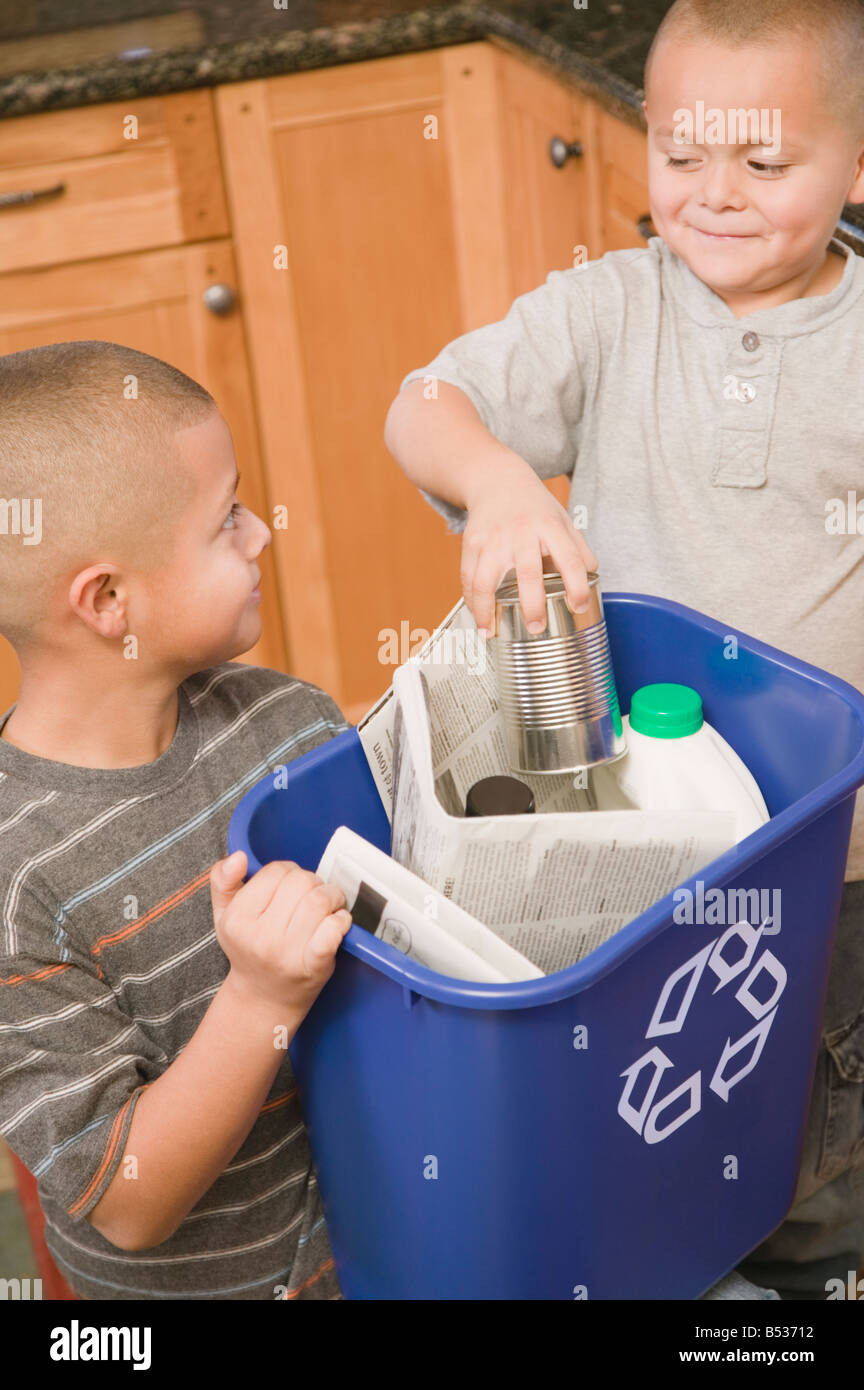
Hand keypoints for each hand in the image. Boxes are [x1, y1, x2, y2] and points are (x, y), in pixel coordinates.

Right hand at [209, 851, 351, 1014]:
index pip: (276, 871)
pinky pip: (333, 930)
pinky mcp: (313, 966)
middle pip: (301, 882)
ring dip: (331, 897)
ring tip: (328, 906)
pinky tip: (338, 922)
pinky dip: (341, 920)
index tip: (290, 886)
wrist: (264, 997)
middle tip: (312, 895)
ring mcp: (288, 953)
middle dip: (312, 882)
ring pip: (320, 900)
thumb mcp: (224, 915)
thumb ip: (223, 881)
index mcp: (238, 920)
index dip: (288, 872)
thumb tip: (238, 857)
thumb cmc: (248, 949)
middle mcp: (261, 937)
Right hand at [461, 456, 597, 635]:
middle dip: (532, 604)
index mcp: (550, 527)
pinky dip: (471, 601)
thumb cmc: (535, 508)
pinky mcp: (471, 543)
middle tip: (537, 627)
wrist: (497, 480)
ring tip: (491, 632)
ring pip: (486, 578)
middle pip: (527, 572)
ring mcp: (493, 538)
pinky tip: (478, 617)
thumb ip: (578, 551)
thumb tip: (592, 584)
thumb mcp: (563, 521)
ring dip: (487, 609)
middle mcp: (522, 532)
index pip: (569, 558)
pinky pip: (468, 577)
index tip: (579, 607)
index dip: (577, 585)